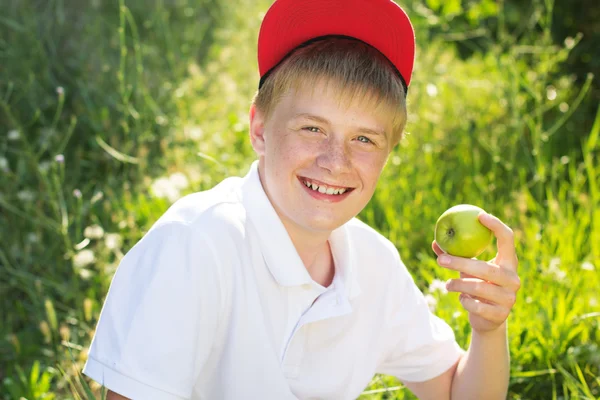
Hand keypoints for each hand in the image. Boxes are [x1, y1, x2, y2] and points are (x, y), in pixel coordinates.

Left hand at [432, 212, 520, 333]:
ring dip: (457, 284)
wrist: (488, 319)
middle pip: (485, 268)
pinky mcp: (501, 315)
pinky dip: (463, 301)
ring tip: (447, 284)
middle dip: (460, 263)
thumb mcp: (467, 269)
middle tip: (440, 260)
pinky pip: (475, 304)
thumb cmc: (477, 285)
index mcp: (508, 263)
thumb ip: (454, 256)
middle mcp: (513, 279)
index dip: (496, 225)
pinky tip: (462, 299)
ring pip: (478, 287)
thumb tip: (435, 242)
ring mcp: (509, 298)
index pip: (508, 239)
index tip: (479, 215)